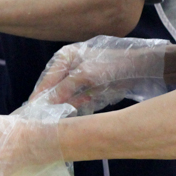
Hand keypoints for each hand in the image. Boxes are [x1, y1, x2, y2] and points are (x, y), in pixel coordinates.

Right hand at [30, 36, 170, 114]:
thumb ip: (65, 88)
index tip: (32, 111)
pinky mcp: (91, 88)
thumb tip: (47, 103)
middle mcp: (70, 66)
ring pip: (67, 96)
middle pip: (55, 88)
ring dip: (67, 106)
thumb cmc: (113, 65)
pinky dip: (79, 106)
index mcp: (65, 57)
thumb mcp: (86, 74)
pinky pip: (79, 100)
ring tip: (61, 117)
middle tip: (45, 118)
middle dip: (53, 102)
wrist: (143, 68)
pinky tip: (78, 112)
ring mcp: (80, 77)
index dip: (40, 95)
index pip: (47, 79)